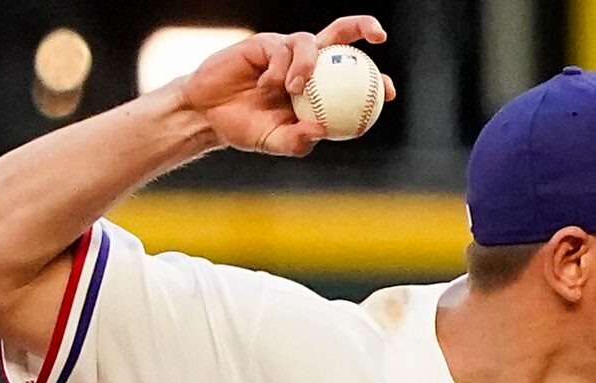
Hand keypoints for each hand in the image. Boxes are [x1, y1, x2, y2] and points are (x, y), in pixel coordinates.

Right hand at [175, 16, 394, 157]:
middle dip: (363, 27)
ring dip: (306, 65)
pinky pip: (280, 50)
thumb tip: (323, 132)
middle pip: (341, 35)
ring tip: (293, 90)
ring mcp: (285, 50)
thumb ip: (297, 140)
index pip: (353, 77)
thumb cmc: (244, 128)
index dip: (376, 79)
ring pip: (309, 42)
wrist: (207, 115)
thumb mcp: (273, 142)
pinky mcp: (264, 43)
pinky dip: (277, 70)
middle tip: (378, 37)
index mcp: (318, 87)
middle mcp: (306, 63)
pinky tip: (266, 86)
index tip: (388, 91)